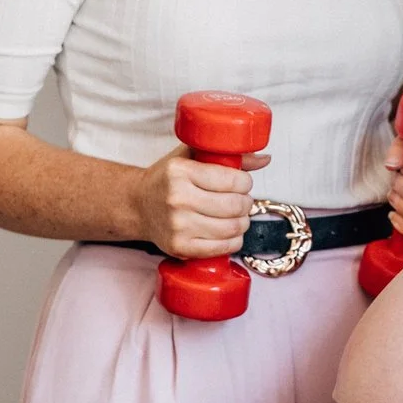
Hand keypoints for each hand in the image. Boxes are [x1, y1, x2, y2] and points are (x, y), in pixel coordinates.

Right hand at [130, 144, 267, 258]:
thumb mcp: (189, 157)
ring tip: (238, 216)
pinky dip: (233, 241)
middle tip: (242, 200)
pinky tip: (230, 232)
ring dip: (242, 222)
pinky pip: (222, 248)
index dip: (245, 182)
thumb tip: (264, 159)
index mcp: (179, 172)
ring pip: (231, 228)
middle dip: (246, 203)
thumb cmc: (166, 179)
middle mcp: (177, 199)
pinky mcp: (180, 247)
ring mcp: (178, 226)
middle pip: (234, 206)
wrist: (137, 205)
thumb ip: (225, 154)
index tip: (243, 183)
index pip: (231, 180)